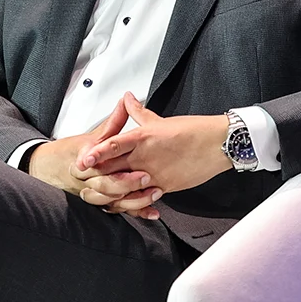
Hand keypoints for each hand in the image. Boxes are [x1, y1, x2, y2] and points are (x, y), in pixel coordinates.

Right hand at [27, 99, 159, 216]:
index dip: (110, 164)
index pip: (97, 164)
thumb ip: (113, 122)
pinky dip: (137, 212)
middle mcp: (87, 181)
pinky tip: (152, 213)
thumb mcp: (92, 135)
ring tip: (153, 194)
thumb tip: (126, 101)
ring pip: (112, 202)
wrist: (47, 170)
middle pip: (105, 186)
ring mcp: (94, 194)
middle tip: (145, 177)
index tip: (124, 162)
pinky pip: (119, 211)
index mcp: (84, 162)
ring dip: (133, 201)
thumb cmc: (70, 152)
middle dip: (125, 183)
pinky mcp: (103, 203)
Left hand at [76, 93, 231, 196]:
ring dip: (110, 191)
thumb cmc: (193, 130)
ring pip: (125, 187)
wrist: (218, 144)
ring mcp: (154, 174)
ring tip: (97, 194)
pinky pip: (143, 198)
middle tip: (83, 178)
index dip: (96, 153)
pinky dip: (131, 201)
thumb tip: (127, 99)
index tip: (82, 159)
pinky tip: (122, 202)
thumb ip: (139, 113)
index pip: (112, 145)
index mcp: (143, 137)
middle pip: (113, 168)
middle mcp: (146, 157)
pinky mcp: (165, 186)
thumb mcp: (162, 120)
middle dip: (96, 175)